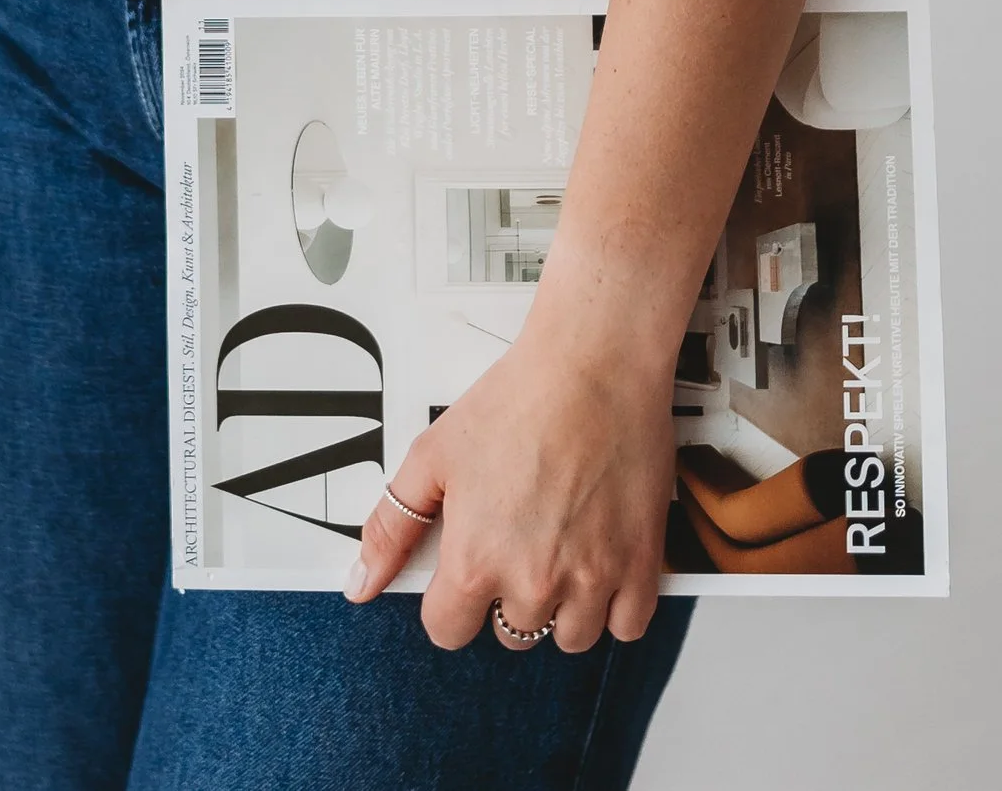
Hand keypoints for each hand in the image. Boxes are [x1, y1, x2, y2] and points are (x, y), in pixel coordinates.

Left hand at [342, 305, 677, 652]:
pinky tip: (601, 561)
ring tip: (561, 549)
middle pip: (510, 634)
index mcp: (475, 560)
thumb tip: (360, 585)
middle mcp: (533, 581)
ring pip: (569, 638)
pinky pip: (627, 626)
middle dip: (508, 596)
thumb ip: (393, 525)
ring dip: (562, 607)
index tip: (467, 569)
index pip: (448, 630)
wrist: (594, 363)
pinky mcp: (641, 564)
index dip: (451, 600)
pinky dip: (615, 604)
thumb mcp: (434, 454)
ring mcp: (593, 578)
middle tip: (520, 539)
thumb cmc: (517, 399)